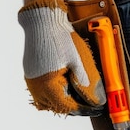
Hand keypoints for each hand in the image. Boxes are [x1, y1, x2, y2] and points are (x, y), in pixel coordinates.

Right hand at [18, 0, 105, 114]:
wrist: (44, 21)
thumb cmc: (60, 38)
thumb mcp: (78, 61)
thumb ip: (85, 82)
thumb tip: (96, 98)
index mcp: (48, 85)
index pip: (68, 106)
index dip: (84, 108)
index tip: (96, 107)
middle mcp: (37, 86)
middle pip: (58, 106)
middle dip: (75, 105)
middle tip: (91, 102)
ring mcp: (32, 80)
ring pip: (49, 100)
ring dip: (65, 100)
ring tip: (81, 95)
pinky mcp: (33, 73)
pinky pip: (43, 91)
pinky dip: (56, 92)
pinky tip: (67, 85)